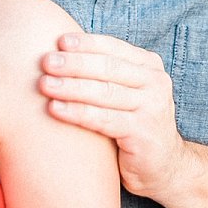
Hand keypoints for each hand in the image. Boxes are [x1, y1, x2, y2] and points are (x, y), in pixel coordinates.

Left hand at [38, 33, 190, 198]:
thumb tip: (59, 51)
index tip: (59, 41)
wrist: (163, 165)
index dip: (86, 43)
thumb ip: (105, 73)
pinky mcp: (143, 134)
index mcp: (149, 65)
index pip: (114, 48)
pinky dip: (77, 113)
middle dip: (74, 63)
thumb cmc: (132, 122)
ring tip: (44, 84)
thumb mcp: (126, 92)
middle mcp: (155, 82)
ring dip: (71, 87)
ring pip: (105, 92)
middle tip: (46, 62)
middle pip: (108, 67)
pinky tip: (55, 109)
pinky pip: (104, 119)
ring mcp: (152, 108)